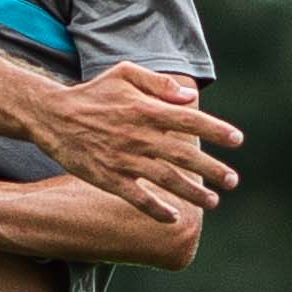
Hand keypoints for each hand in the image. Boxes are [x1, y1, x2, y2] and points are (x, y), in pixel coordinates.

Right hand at [28, 64, 232, 221]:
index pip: (190, 120)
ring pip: (167, 179)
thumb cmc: (93, 93)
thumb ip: (159, 84)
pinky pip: (137, 198)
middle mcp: (139, 136)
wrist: (53, 117)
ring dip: (193, 192)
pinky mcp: (108, 178)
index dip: (216, 130)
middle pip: (185, 154)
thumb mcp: (125, 74)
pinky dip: (156, 209)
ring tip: (213, 202)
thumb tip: (190, 98)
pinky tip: (173, 217)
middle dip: (212, 169)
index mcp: (146, 109)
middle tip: (232, 180)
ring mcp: (124, 159)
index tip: (237, 140)